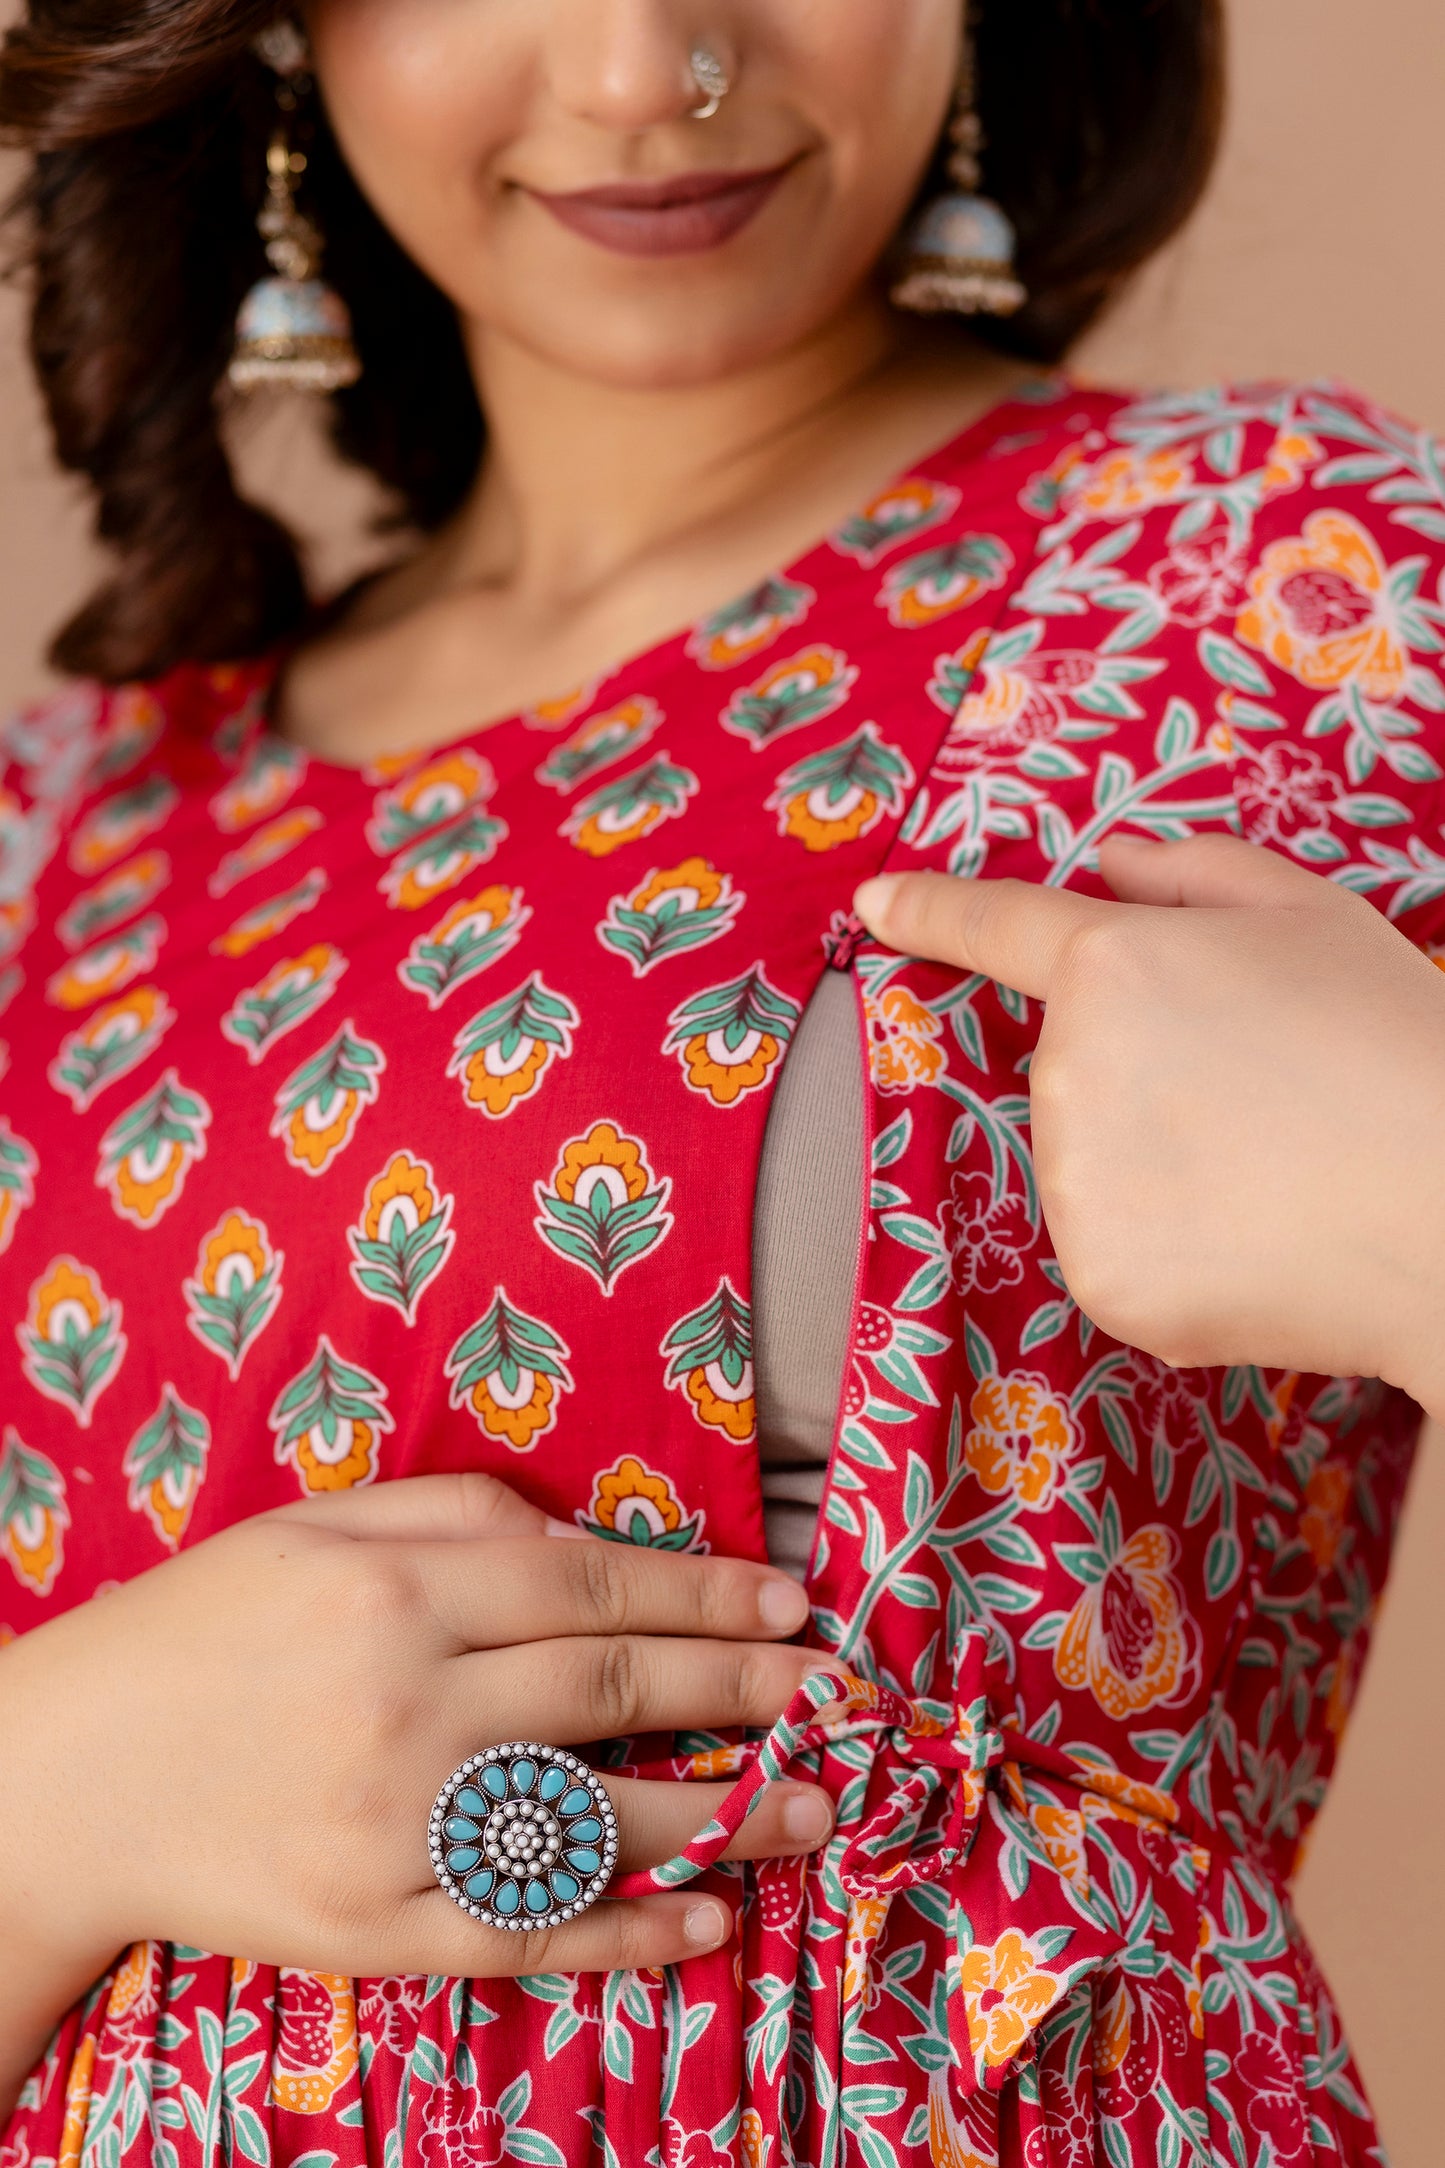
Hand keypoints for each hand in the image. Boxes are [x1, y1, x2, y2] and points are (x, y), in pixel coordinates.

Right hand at [0, 1473, 831, 2073]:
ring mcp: (394, 1830)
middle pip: (612, 1693)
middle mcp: (406, 1708)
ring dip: (722, 1816)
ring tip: (812, 1805)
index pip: (590, 1586)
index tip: (788, 1602)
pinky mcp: (375, 1931)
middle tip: (831, 1690)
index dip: (703, 1595)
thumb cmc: (202, 1629)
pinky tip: (705, 1919)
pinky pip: (526, 1933)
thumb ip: (454, 1514)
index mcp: (395, 1594)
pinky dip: (625, 1932)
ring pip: (594, 1821)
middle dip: (741, 1688)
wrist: (66, 1776)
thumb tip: (587, 1538)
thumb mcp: (314, 1530)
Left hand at [855, 834, 1444, 1413]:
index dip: (928, 909)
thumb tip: (1111, 864)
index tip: (874, 904)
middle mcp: (1067, 1070)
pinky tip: (1256, 1243)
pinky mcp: (1098, 1280)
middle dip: (1146, 1076)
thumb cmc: (1401, 1044)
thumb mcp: (1317, 916)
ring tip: (1275, 1175)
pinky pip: (1114, 1251)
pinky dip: (1172, 1251)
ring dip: (1157, 1168)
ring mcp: (1074, 1184)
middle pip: (1073, 1066)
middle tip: (1267, 1100)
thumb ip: (1196, 874)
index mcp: (1113, 964)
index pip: (995, 926)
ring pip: (1092, 1165)